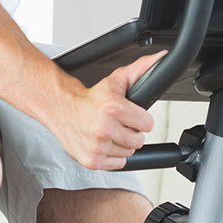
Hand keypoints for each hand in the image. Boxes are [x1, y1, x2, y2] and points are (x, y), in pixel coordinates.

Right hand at [51, 51, 163, 170]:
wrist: (63, 109)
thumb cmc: (90, 98)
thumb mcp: (116, 80)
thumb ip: (141, 69)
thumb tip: (160, 59)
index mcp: (112, 108)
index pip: (147, 124)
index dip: (141, 119)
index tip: (131, 115)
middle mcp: (104, 128)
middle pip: (138, 140)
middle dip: (131, 132)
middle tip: (119, 124)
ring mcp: (97, 147)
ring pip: (128, 153)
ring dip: (122, 144)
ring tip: (110, 132)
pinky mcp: (92, 161)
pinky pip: (117, 164)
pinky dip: (113, 156)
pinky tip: (104, 143)